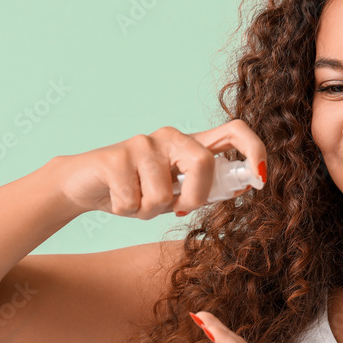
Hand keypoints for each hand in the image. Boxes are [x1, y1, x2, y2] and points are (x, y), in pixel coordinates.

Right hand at [56, 120, 266, 217]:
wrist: (83, 185)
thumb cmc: (134, 190)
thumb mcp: (174, 194)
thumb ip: (203, 189)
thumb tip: (241, 187)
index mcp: (189, 144)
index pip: (234, 131)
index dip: (254, 150)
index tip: (259, 179)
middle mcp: (170, 137)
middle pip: (202, 164)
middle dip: (192, 197)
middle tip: (176, 207)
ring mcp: (142, 144)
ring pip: (163, 194)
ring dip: (149, 211)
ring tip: (135, 201)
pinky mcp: (115, 157)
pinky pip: (133, 201)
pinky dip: (126, 210)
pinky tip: (116, 198)